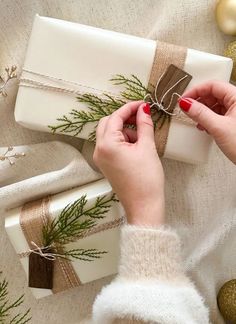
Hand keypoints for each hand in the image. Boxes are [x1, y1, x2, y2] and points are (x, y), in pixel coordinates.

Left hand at [93, 101, 164, 225]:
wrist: (144, 206)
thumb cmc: (146, 179)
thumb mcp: (147, 147)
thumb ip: (144, 125)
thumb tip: (144, 109)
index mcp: (107, 144)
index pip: (115, 117)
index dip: (130, 107)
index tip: (143, 104)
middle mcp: (99, 150)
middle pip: (107, 123)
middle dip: (124, 118)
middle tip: (141, 117)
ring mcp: (101, 159)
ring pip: (108, 134)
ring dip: (124, 130)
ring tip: (142, 137)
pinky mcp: (106, 165)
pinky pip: (110, 145)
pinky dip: (122, 140)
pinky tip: (136, 146)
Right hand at [178, 80, 235, 163]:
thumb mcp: (218, 127)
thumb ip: (200, 114)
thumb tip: (186, 104)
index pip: (213, 85)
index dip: (196, 91)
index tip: (184, 99)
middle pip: (214, 94)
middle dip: (199, 102)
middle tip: (187, 110)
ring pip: (216, 105)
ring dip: (203, 112)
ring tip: (196, 121)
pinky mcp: (235, 122)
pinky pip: (219, 115)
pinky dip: (209, 119)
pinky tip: (204, 127)